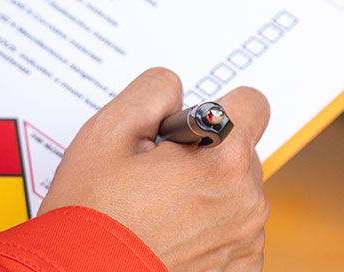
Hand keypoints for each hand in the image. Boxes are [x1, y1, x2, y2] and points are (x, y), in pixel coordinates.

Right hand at [38, 68, 270, 270]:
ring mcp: (246, 240)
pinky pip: (235, 232)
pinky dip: (211, 230)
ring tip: (160, 211)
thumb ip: (152, 92)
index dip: (216, 107)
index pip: (252, 104)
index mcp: (224, 160)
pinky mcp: (240, 268)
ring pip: (238, 193)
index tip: (191, 126)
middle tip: (158, 175)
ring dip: (209, 195)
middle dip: (206, 155)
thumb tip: (176, 89)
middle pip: (241, 152)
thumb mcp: (106, 133)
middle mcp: (247, 201)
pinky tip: (173, 236)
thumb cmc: (91, 217)